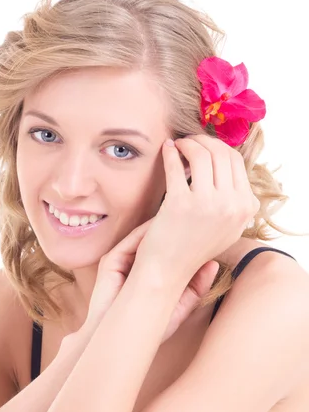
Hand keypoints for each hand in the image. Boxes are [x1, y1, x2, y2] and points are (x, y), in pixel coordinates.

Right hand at [84, 216, 219, 344]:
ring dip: (161, 226)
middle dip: (174, 228)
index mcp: (148, 273)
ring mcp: (121, 261)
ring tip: (182, 216)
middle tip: (195, 217)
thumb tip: (214, 264)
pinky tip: (164, 227)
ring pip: (143, 237)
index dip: (184, 240)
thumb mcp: (180, 306)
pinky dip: (146, 232)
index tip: (204, 231)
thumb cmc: (149, 329)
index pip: (167, 250)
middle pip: (155, 240)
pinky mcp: (111, 261)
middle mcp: (134, 264)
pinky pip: (131, 241)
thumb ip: (196, 288)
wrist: (120, 341)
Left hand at [134, 134, 259, 282]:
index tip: (204, 146)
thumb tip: (228, 163)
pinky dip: (171, 154)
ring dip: (188, 144)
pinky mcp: (180, 203)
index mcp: (244, 208)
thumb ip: (235, 200)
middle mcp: (231, 206)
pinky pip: (176, 166)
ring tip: (178, 145)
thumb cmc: (193, 245)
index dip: (219, 148)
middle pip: (220, 154)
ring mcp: (207, 204)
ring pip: (201, 155)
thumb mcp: (228, 227)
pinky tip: (166, 150)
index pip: (236, 162)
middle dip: (203, 141)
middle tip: (189, 141)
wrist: (168, 270)